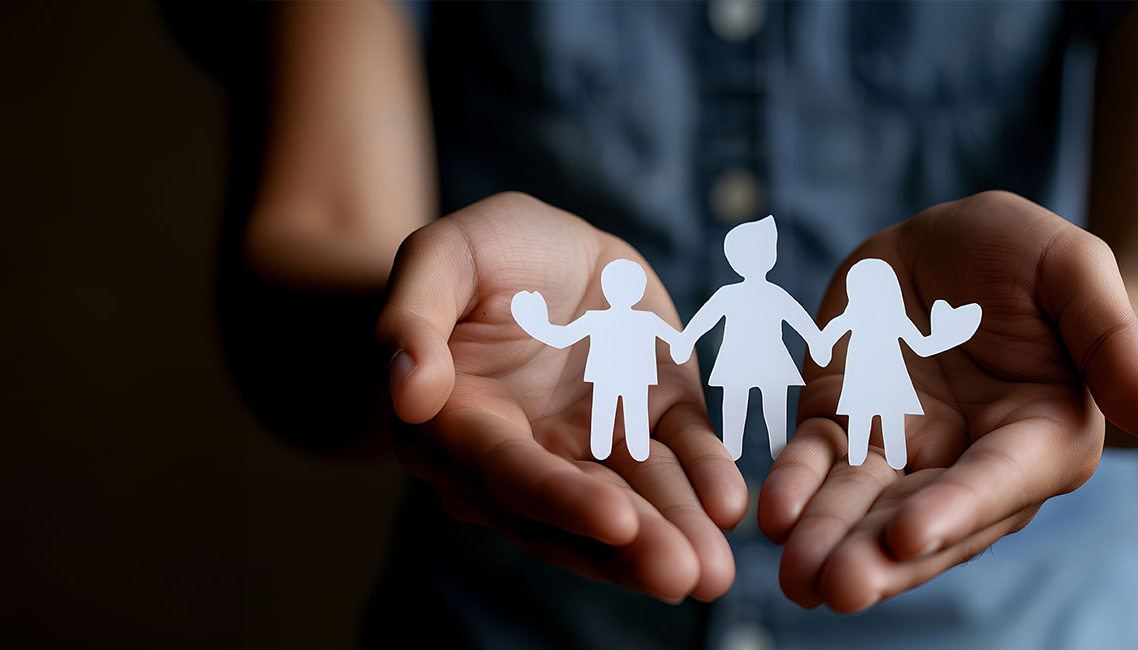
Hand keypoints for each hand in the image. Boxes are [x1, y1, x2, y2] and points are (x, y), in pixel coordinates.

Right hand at [379, 192, 743, 601]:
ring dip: (675, 533)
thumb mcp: (443, 255)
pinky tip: (729, 505)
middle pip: (575, 511)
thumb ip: (414, 315)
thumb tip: (408, 391)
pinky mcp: (652, 419)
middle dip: (629, 548)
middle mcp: (526, 455)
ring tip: (714, 573)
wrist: (550, 242)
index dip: (559, 499)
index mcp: (458, 427)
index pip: (508, 472)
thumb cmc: (482, 251)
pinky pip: (682, 454)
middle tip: (682, 574)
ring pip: (635, 497)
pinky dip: (707, 480)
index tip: (614, 520)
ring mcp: (594, 442)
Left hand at [758, 191, 1137, 611]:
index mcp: (1044, 437)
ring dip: (829, 542)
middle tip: (834, 588)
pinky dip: (794, 488)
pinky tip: (769, 513)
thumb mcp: (1076, 270)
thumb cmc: (1031, 258)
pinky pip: (817, 463)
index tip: (910, 537)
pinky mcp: (847, 424)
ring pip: (863, 507)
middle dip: (878, 556)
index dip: (955, 510)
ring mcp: (906, 450)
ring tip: (794, 577)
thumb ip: (1114, 340)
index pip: (999, 483)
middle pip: (925, 520)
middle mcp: (973, 462)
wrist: (958, 241)